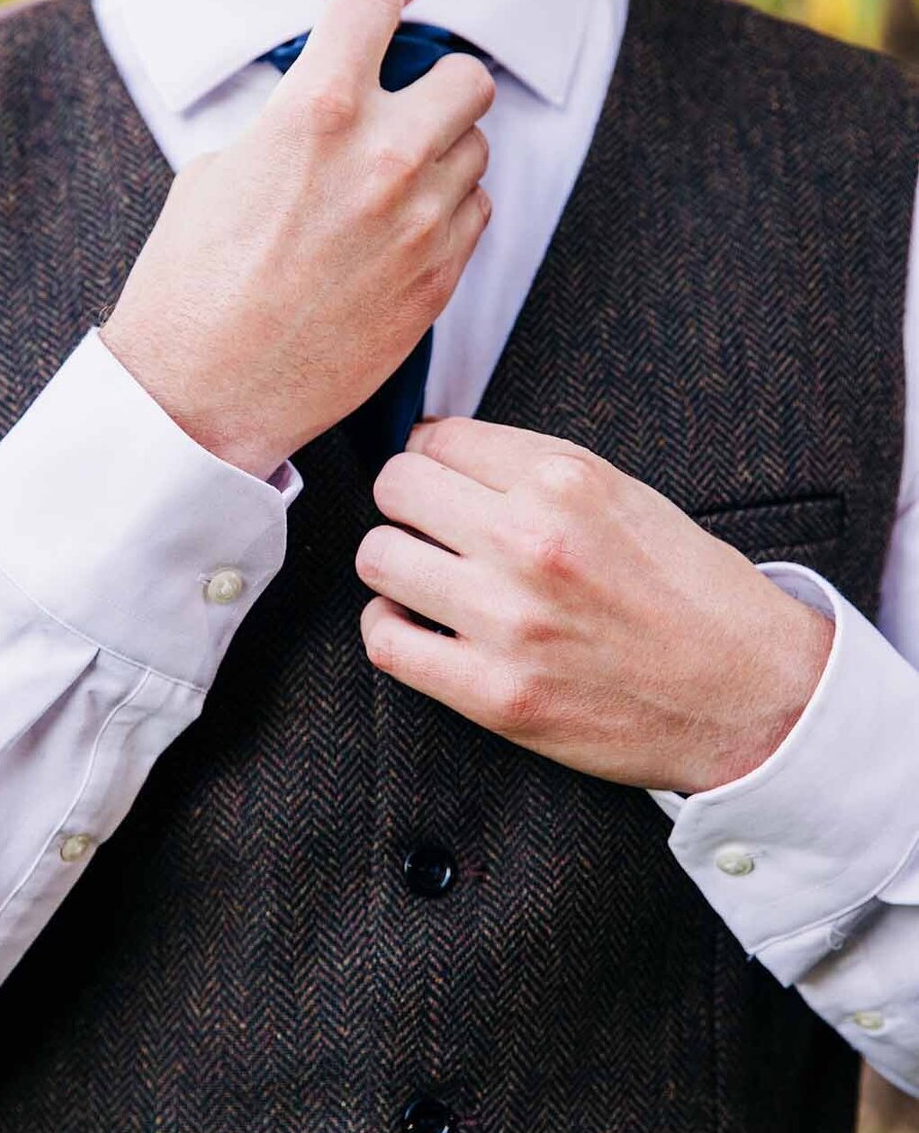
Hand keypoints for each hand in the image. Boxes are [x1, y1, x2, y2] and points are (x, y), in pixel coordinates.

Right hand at [100, 0, 494, 479]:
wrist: (203, 395)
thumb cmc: (191, 285)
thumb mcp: (218, 171)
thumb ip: (288, 122)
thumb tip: (327, 102)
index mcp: (316, 111)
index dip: (363, 12)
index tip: (356, 33)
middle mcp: (384, 157)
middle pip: (465, 76)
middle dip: (432, 85)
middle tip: (398, 109)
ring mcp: (421, 222)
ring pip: (477, 148)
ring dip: (441, 154)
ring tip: (390, 183)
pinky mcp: (439, 280)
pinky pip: (476, 213)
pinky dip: (447, 212)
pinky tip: (398, 233)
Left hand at [354, 417, 835, 794]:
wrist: (753, 695)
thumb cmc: (693, 595)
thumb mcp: (626, 495)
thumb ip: (535, 472)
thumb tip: (443, 453)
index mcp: (566, 479)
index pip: (436, 437)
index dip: (434, 459)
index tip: (444, 481)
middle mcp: (531, 540)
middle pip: (396, 486)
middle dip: (408, 503)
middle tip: (431, 527)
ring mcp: (509, 619)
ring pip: (378, 557)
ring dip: (395, 564)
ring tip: (425, 577)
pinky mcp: (496, 692)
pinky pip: (386, 641)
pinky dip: (392, 629)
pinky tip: (421, 627)